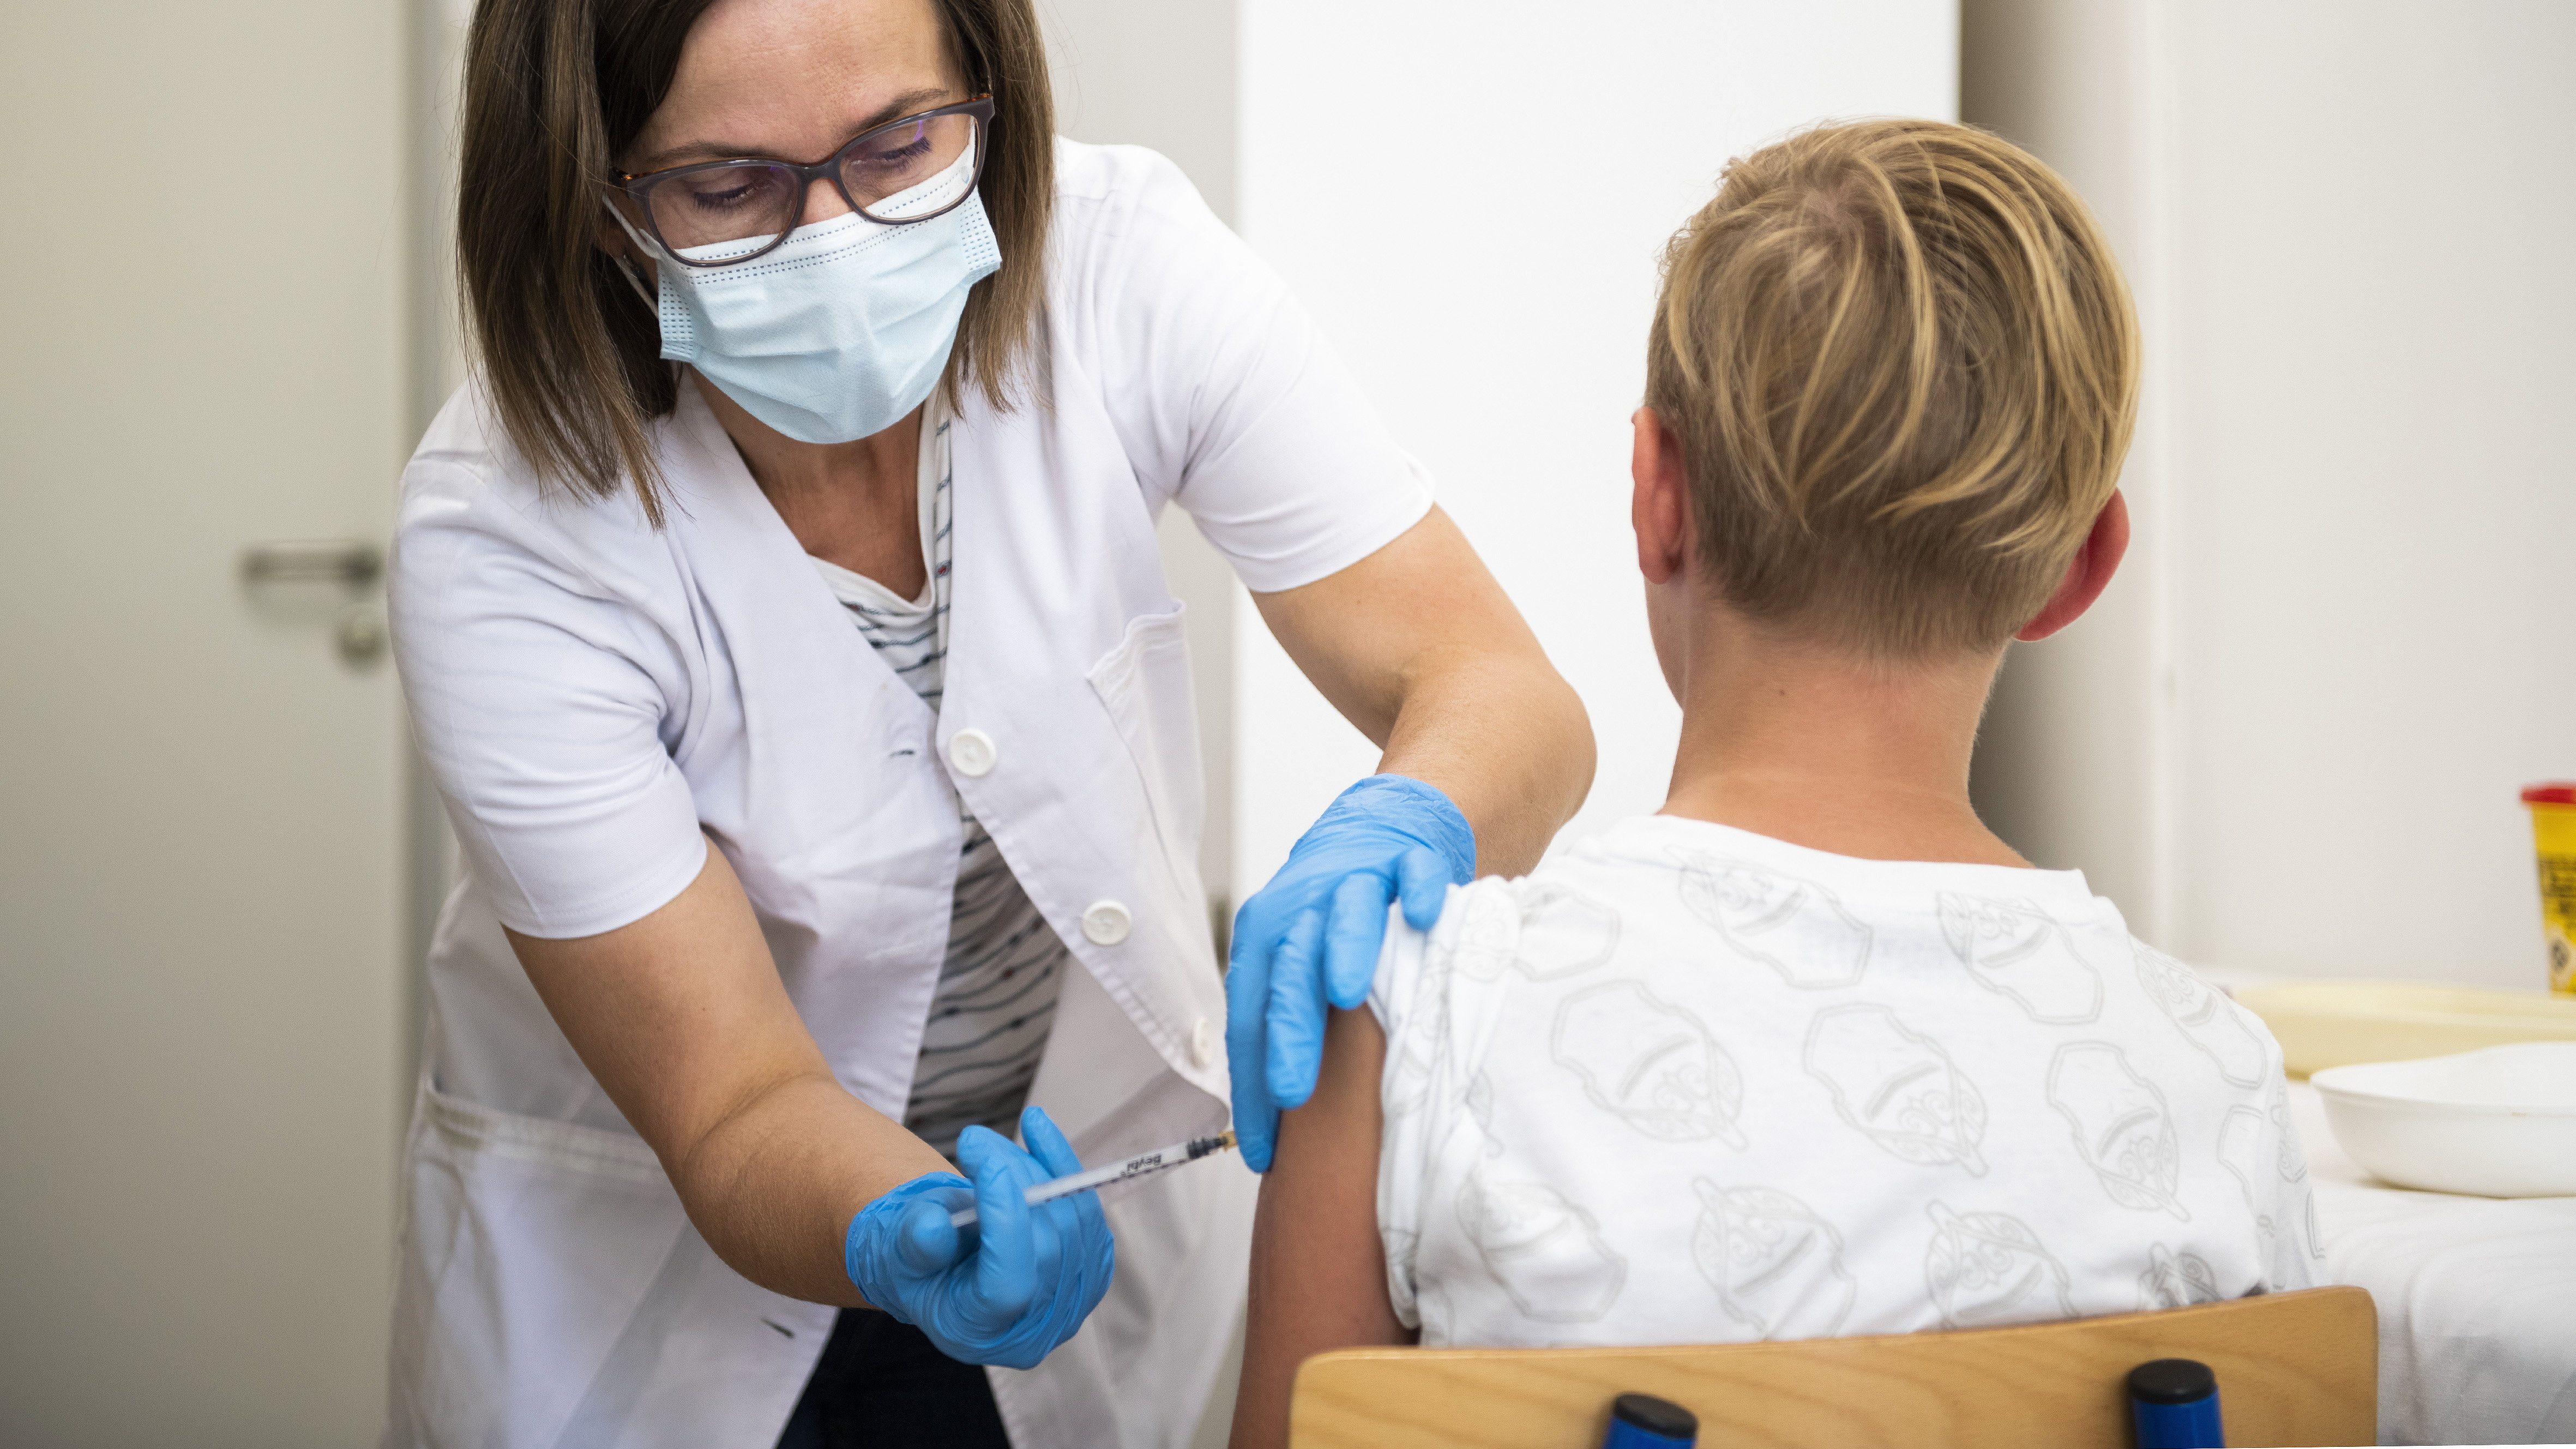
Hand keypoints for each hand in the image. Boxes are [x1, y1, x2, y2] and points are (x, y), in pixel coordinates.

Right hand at [841, 1106, 1115, 1368]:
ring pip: (1072, 1220)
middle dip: (1014, 1180)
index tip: (987, 1165)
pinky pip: (1088, 1207)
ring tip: (986, 1144)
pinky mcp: (1090, 1268)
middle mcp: (1033, 1331)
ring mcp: (1070, 1303)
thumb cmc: (915, 1256)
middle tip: (973, 1140)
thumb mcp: (896, 1251)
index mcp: (978, 1333)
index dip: (1005, 1223)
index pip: (1008, 1286)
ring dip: (1033, 1167)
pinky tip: (1036, 1131)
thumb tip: (934, 1228)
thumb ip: (914, 1243)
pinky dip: (1063, 1164)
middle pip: (1045, 1247)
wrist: (943, 1258)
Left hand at [1225, 775, 1473, 1171]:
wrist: (1379, 834)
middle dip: (1289, 1032)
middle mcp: (1302, 909)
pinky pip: (1413, 872)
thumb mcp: (1301, 969)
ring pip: (1345, 915)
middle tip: (1293, 1092)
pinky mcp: (1408, 860)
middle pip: (1288, 971)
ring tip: (1346, 993)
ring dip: (1342, 950)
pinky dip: (1417, 890)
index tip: (1264, 1150)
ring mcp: (1356, 880)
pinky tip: (1423, 915)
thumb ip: (1291, 1029)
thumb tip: (1282, 1132)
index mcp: (1265, 942)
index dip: (1253, 1083)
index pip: (1249, 1016)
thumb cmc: (1336, 923)